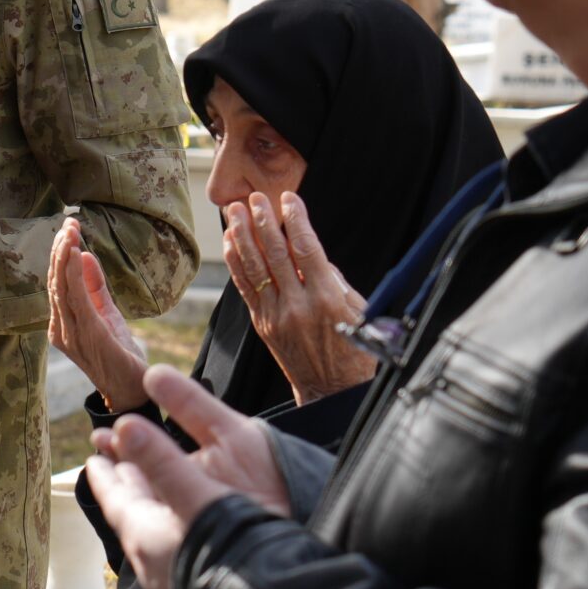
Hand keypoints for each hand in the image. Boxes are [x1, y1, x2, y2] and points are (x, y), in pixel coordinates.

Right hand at [49, 215, 150, 409]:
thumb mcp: (106, 313)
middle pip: (54, 282)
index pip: (56, 283)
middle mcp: (60, 329)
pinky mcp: (89, 336)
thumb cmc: (118, 353)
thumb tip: (85, 255)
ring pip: (62, 289)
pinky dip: (75, 276)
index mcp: (62, 323)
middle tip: (68, 223)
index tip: (68, 228)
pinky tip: (77, 256)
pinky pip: (78, 301)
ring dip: (64, 258)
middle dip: (59, 250)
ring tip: (69, 233)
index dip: (59, 254)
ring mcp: (71, 335)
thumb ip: (94, 287)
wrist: (133, 388)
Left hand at [84, 363, 290, 588]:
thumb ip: (161, 461)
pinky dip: (170, 528)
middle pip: (131, 514)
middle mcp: (151, 561)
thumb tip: (125, 426)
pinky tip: (185, 530)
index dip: (105, 476)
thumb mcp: (195, 496)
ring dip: (149, 507)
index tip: (94, 457)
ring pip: (151, 533)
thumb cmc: (228, 550)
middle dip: (127, 485)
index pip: (115, 499)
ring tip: (151, 490)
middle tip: (118, 463)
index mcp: (144, 536)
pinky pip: (171, 550)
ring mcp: (171, 580)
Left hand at [222, 192, 373, 403]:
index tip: (289, 199)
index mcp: (327, 298)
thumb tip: (309, 249)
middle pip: (276, 254)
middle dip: (263, 221)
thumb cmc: (352, 348)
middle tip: (253, 198)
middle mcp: (299, 305)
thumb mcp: (356, 309)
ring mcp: (277, 316)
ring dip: (243, 236)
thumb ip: (334, 278)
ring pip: (255, 268)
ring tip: (234, 211)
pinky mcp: (263, 325)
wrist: (332, 390)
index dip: (295, 220)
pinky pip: (245, 288)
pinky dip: (236, 262)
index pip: (307, 249)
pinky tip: (231, 242)